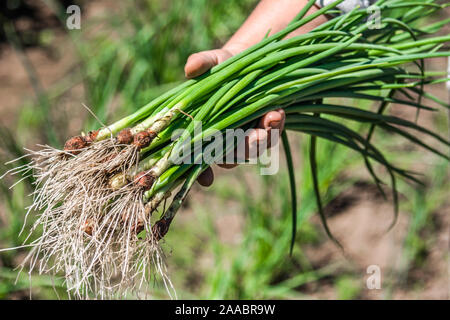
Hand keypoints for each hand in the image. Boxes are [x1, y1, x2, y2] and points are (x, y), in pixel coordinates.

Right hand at [185, 49, 285, 186]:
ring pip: (254, 149)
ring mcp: (247, 134)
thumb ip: (202, 63)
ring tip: (271, 117)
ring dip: (263, 138)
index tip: (207, 180)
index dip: (200, 173)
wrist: (250, 60)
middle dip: (241, 151)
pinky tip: (278, 112)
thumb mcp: (213, 60)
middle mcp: (225, 138)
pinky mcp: (267, 127)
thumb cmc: (223, 65)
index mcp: (203, 130)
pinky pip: (272, 134)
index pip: (197, 158)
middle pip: (230, 158)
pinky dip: (275, 126)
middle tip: (252, 138)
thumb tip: (190, 68)